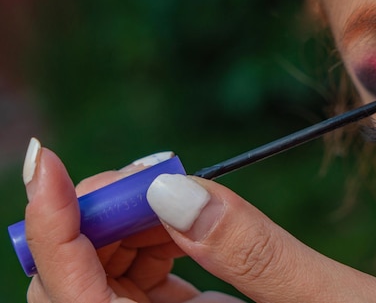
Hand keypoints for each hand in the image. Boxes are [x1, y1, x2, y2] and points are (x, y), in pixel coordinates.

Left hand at [23, 139, 375, 301]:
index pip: (73, 301)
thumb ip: (255, 252)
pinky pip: (137, 286)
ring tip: (175, 190)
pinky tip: (183, 219)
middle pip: (73, 289)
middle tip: (154, 172)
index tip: (48, 159)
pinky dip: (150, 241)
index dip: (54, 227)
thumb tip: (174, 189)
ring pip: (99, 284)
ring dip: (126, 227)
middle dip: (98, 218)